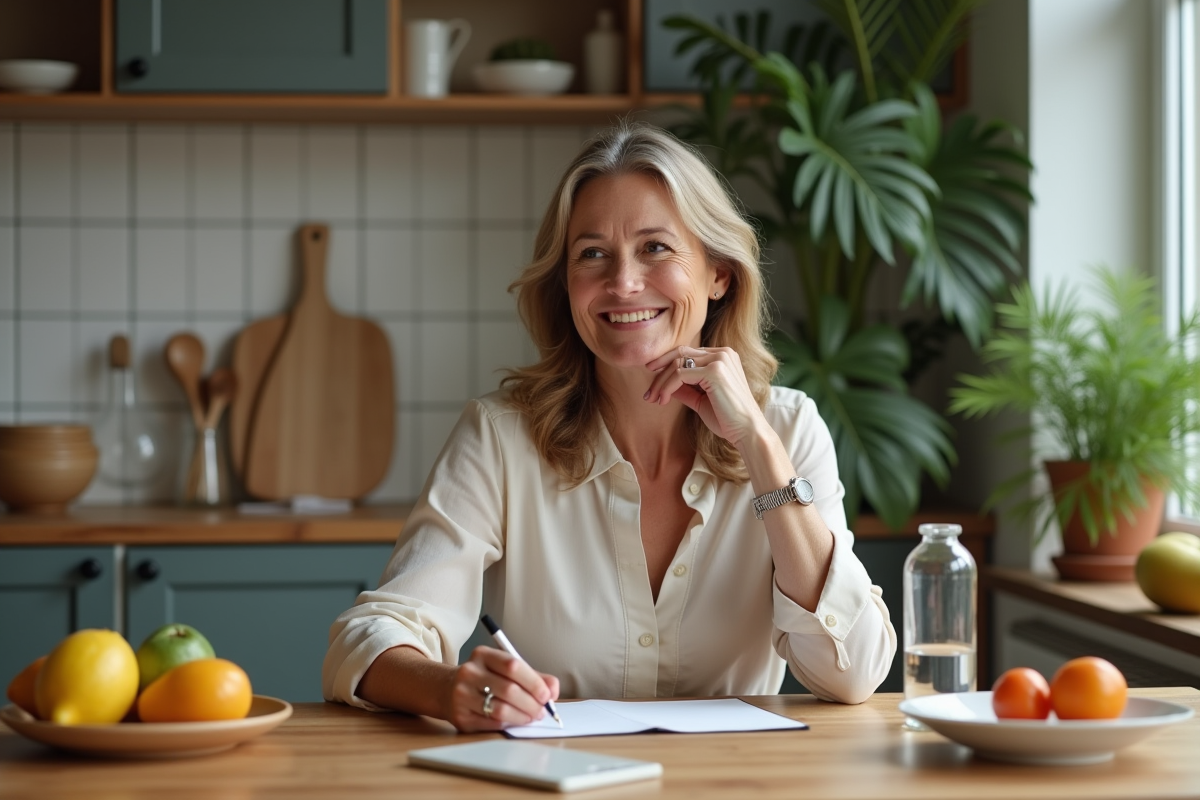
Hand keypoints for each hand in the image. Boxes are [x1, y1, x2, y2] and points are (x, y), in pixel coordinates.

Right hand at [447, 646, 560, 732]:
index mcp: (483, 655)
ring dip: (522, 717)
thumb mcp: (504, 669)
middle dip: (532, 704)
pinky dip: (508, 725)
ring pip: (500, 710)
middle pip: (509, 690)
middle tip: (542, 711)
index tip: (547, 695)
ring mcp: (462, 695)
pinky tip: (514, 722)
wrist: (446, 689)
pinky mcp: (460, 717)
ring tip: (531, 717)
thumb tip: (553, 691)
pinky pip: (491, 724)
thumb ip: (533, 676)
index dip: (534, 682)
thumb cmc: (484, 678)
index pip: (513, 666)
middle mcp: (469, 672)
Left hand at [643, 346, 765, 447]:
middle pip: (680, 354)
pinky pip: (679, 375)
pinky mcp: (714, 371)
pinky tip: (663, 400)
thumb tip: (664, 385)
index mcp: (723, 356)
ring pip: (677, 363)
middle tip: (648, 390)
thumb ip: (686, 389)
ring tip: (653, 398)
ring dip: (660, 382)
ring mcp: (719, 360)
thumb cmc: (727, 419)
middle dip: (659, 371)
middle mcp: (722, 353)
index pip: (687, 353)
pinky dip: (666, 387)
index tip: (654, 384)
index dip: (667, 366)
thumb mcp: (701, 400)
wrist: (747, 432)